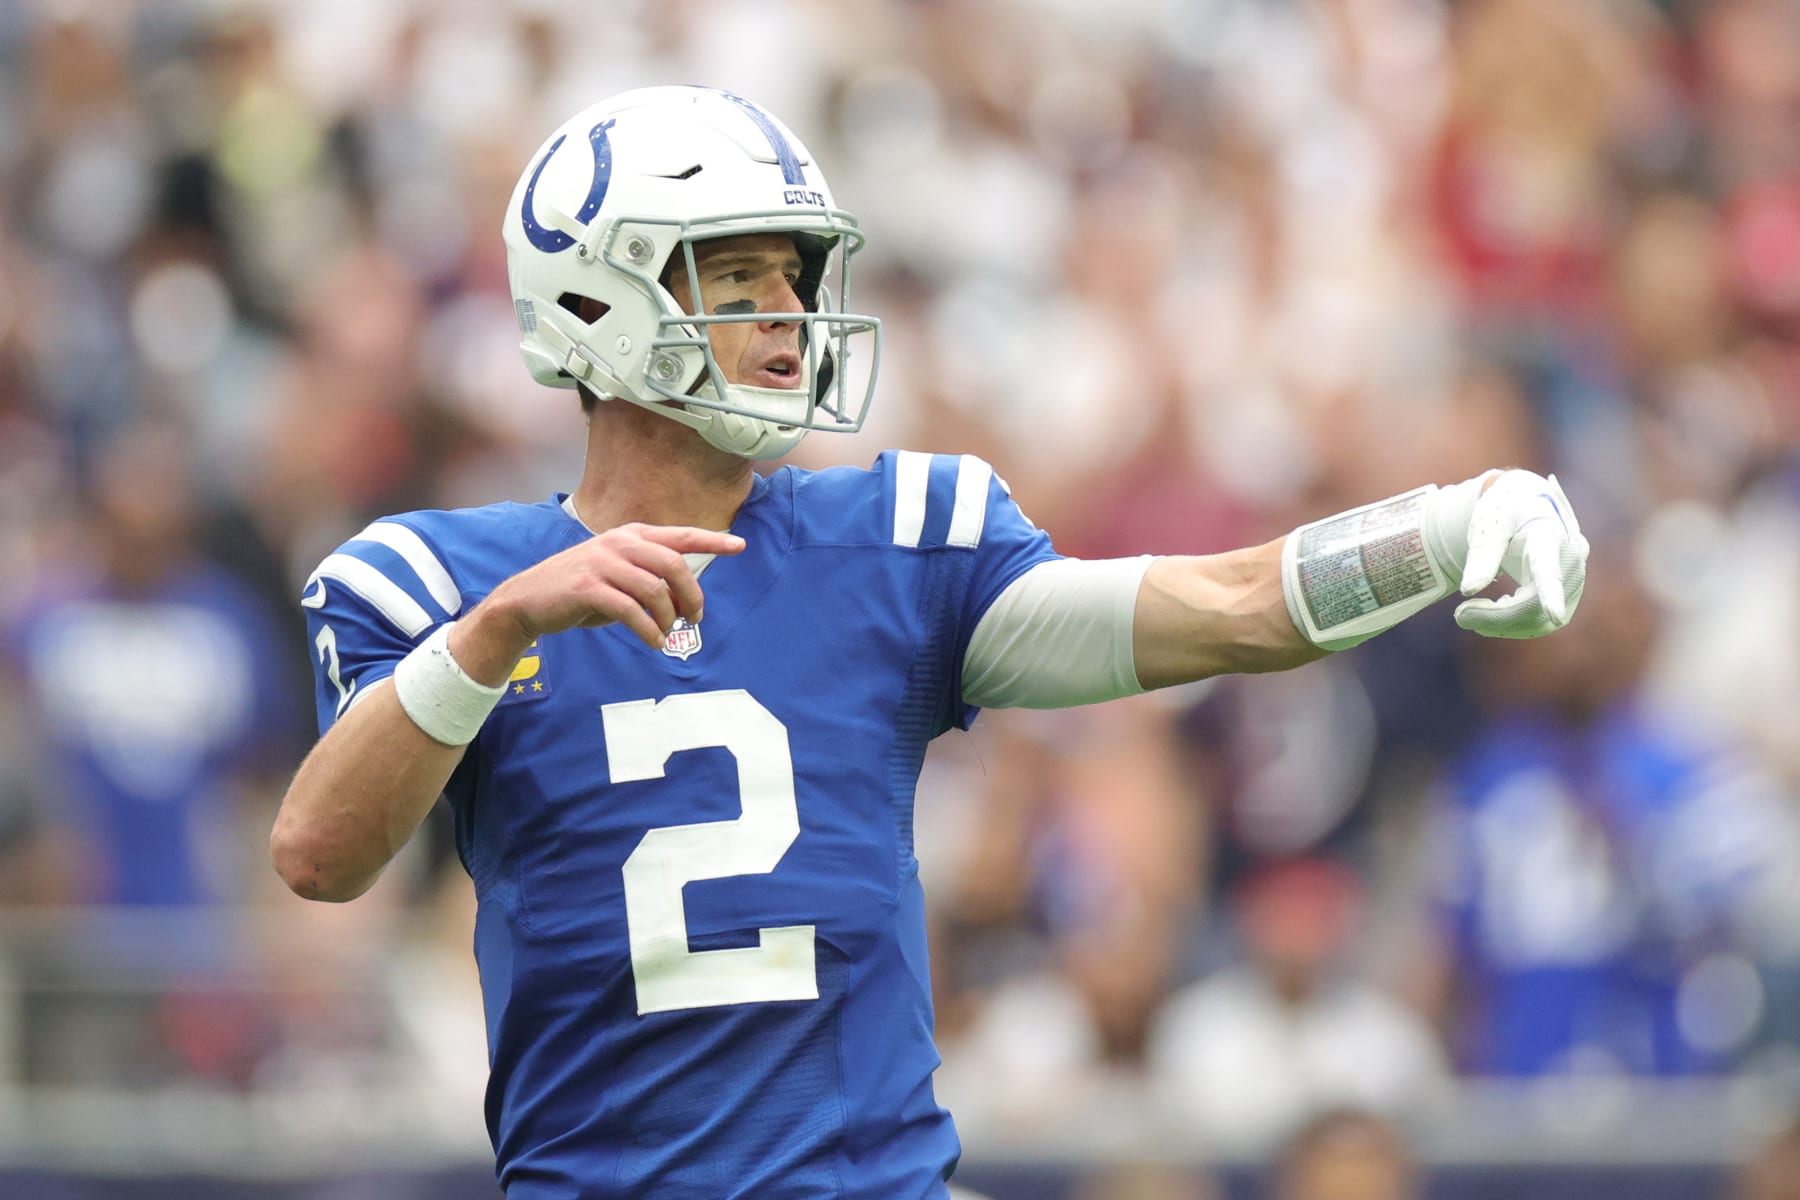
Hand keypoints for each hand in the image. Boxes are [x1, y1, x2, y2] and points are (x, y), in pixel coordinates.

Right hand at [462, 524, 745, 675]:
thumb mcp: (618, 573)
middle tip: (694, 618)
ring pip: (655, 590)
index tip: (740, 545)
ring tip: (666, 633)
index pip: (680, 536)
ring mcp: (603, 563)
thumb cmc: (581, 591)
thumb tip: (686, 599)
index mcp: (631, 535)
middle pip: (675, 565)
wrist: (529, 600)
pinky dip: (649, 630)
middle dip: (692, 594)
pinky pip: (631, 611)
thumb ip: (649, 576)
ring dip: (668, 618)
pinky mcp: (589, 588)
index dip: (712, 541)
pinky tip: (654, 642)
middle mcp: (619, 543)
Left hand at [1446, 471, 1587, 638]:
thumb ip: (1481, 555)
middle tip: (1460, 615)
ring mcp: (1572, 578)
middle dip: (1496, 617)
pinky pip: (1541, 620)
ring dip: (1503, 624)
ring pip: (1541, 620)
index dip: (1551, 594)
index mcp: (1547, 534)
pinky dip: (1513, 622)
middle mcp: (1569, 558)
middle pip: (1536, 604)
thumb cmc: (1505, 510)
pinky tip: (1491, 611)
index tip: (1555, 615)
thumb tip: (1469, 590)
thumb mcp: (1488, 525)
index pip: (1548, 567)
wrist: (1526, 503)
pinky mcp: (1567, 593)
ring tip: (1470, 612)